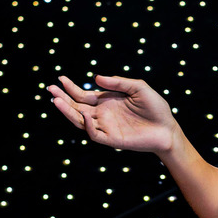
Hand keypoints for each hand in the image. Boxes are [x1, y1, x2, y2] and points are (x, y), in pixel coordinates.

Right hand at [48, 74, 178, 154]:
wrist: (168, 129)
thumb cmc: (155, 107)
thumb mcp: (138, 88)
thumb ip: (117, 83)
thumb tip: (95, 78)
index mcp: (107, 101)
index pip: (83, 95)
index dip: (71, 88)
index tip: (60, 79)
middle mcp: (103, 114)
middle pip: (77, 107)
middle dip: (63, 98)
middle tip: (50, 89)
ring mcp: (106, 127)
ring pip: (80, 121)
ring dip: (68, 111)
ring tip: (56, 100)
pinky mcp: (112, 139)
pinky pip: (95, 134)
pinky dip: (88, 125)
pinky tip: (84, 114)